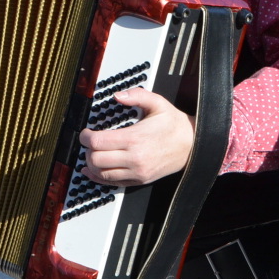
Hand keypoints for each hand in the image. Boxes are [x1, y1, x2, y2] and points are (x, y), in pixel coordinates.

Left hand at [79, 88, 194, 185]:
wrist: (193, 145)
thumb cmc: (175, 125)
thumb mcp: (158, 103)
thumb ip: (137, 96)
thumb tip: (118, 95)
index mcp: (134, 138)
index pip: (97, 142)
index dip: (85, 137)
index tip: (86, 133)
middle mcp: (134, 158)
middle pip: (95, 159)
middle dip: (87, 149)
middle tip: (89, 142)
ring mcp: (136, 171)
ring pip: (101, 172)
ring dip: (91, 163)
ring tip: (93, 153)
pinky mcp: (139, 180)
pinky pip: (111, 183)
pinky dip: (98, 177)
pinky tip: (92, 171)